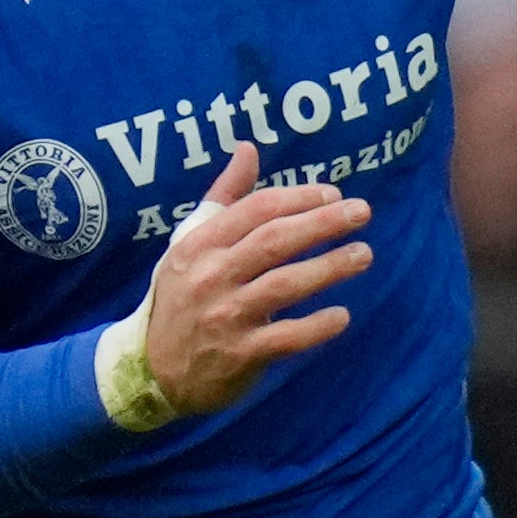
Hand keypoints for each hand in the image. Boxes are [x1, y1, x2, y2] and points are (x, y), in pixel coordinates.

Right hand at [140, 142, 368, 415]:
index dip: (298, 198)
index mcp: (199, 244)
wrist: (152, 368)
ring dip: (329, 267)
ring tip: (364, 254)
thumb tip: (248, 148)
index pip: (255, 210)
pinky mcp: (240, 353)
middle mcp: (210, 276)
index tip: (333, 193)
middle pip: (274, 240)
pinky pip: (286, 337)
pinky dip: (317, 326)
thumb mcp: (191, 243)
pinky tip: (343, 315)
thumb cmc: (183, 295)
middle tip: (362, 212)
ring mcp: (225, 316)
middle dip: (322, 223)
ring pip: (285, 285)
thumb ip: (224, 198)